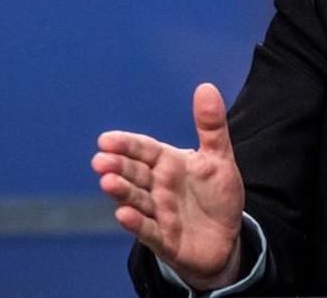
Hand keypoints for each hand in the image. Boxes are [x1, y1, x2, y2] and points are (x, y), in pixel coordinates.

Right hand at [91, 83, 244, 289]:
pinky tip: (123, 215)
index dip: (127, 145)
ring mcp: (158, 213)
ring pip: (136, 200)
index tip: (106, 139)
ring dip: (122, 192)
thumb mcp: (219, 158)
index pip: (144, 150)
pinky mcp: (164, 239)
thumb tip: (206, 87)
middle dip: (118, 166)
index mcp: (169, 164)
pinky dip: (136, 223)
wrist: (225, 239)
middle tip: (101, 160)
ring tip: (107, 181)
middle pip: (134, 174)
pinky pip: (148, 231)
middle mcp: (158, 187)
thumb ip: (211, 126)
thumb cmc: (217, 196)